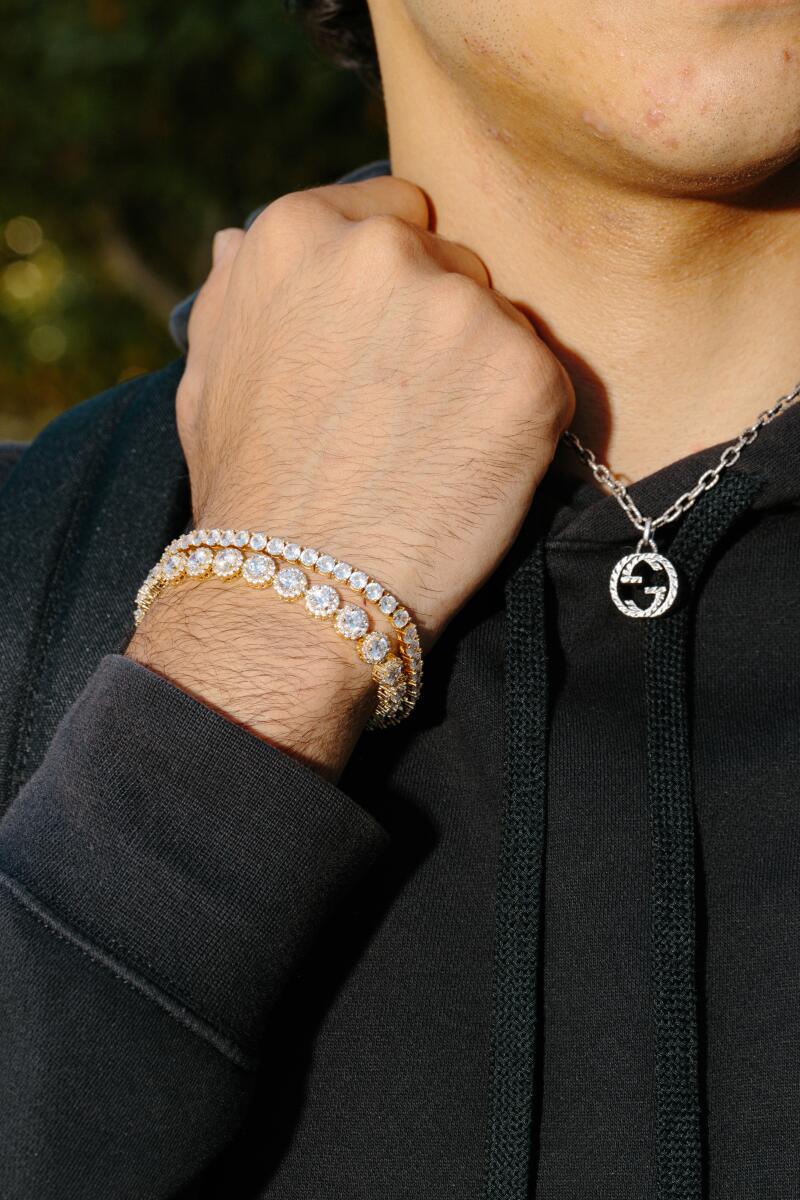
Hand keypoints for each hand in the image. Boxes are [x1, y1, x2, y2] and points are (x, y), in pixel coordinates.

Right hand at [177, 176, 573, 648]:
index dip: (399, 283)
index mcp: (298, 231)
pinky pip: (543, 379)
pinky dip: (522, 423)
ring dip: (483, 373)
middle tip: (405, 411)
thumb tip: (238, 236)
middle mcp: (383, 251)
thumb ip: (234, 290)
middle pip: (455, 263)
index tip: (385, 346)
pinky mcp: (526, 371)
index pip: (397, 214)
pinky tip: (471, 471)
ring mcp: (461, 308)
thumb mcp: (208, 373)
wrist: (297, 592)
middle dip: (440, 324)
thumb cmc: (248, 490)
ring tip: (432, 449)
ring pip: (502, 322)